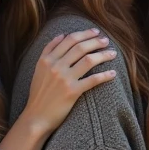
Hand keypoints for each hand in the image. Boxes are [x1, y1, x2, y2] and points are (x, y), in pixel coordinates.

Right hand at [0, 28, 118, 149]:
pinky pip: (93, 80)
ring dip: (103, 55)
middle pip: (80, 47)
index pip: (69, 40)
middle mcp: (55, 66)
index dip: (84, 34)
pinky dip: (105, 75)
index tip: (95, 32)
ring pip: (88, 60)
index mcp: (47, 60)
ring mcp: (64, 79)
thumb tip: (61, 35)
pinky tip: (113, 73)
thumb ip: (48, 51)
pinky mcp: (72, 92)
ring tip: (112, 53)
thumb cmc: (39, 93)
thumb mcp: (38, 69)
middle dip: (96, 41)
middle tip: (106, 40)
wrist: (36, 117)